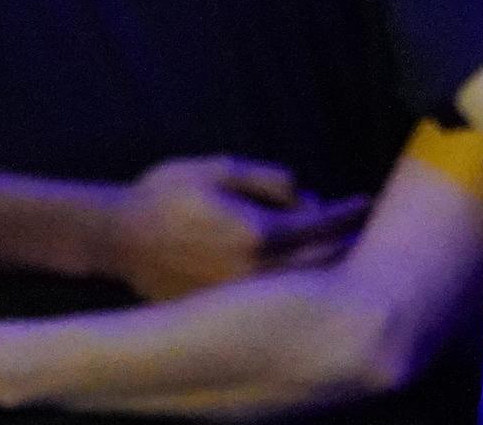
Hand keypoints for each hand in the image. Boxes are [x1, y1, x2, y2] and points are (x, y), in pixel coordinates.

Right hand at [107, 157, 369, 298]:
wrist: (115, 237)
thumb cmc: (166, 193)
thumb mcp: (221, 168)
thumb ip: (270, 180)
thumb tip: (307, 196)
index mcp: (257, 234)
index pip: (321, 226)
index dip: (348, 213)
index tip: (366, 202)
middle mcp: (254, 273)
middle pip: (321, 262)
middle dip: (347, 244)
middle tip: (367, 229)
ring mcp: (239, 299)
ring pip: (301, 286)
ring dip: (327, 268)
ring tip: (345, 250)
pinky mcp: (223, 312)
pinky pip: (272, 300)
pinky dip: (295, 285)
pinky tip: (305, 272)